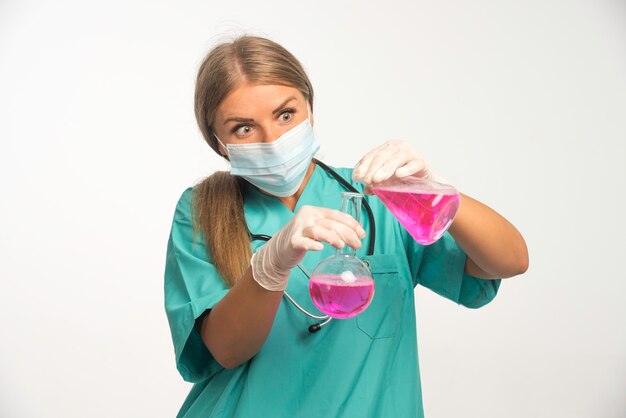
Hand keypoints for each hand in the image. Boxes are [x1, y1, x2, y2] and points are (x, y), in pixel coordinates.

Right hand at [250, 205, 365, 290]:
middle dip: (348, 234)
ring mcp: (299, 228)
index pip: (337, 214)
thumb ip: (332, 226)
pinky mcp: (292, 241)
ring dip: (333, 238)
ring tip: (342, 246)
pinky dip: (313, 245)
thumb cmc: (302, 237)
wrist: (279, 249)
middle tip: (357, 244)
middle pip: (331, 223)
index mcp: (315, 211)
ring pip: (319, 230)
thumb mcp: (318, 227)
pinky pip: (304, 242)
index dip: (352, 224)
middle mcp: (307, 216)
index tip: (362, 233)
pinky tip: (320, 248)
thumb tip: (356, 232)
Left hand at [352, 140, 441, 193]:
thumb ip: (376, 183)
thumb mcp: (386, 179)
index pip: (372, 155)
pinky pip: (414, 164)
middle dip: (373, 168)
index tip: (357, 176)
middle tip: (367, 180)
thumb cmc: (403, 176)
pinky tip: (399, 174)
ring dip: (386, 169)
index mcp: (386, 149)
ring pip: (396, 159)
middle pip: (382, 156)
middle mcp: (397, 147)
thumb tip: (366, 190)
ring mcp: (410, 153)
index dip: (363, 165)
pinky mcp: (422, 162)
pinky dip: (406, 169)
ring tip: (377, 179)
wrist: (424, 179)